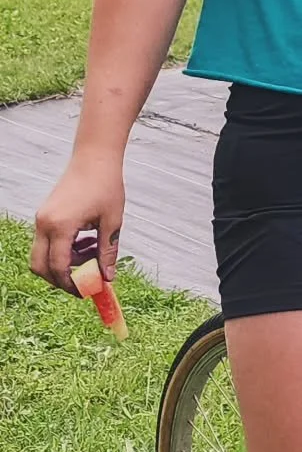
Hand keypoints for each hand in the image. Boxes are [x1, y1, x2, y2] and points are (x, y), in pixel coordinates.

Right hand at [30, 153, 125, 294]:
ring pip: (42, 255)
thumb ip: (107, 251)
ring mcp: (41, 219)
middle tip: (84, 283)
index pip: (58, 266)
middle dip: (60, 279)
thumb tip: (108, 277)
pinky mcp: (45, 216)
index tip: (86, 292)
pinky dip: (64, 249)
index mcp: (60, 226)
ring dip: (65, 262)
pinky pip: (47, 242)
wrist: (94, 158)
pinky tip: (88, 242)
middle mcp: (44, 224)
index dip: (71, 284)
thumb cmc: (106, 186)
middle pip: (40, 266)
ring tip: (94, 253)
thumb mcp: (112, 222)